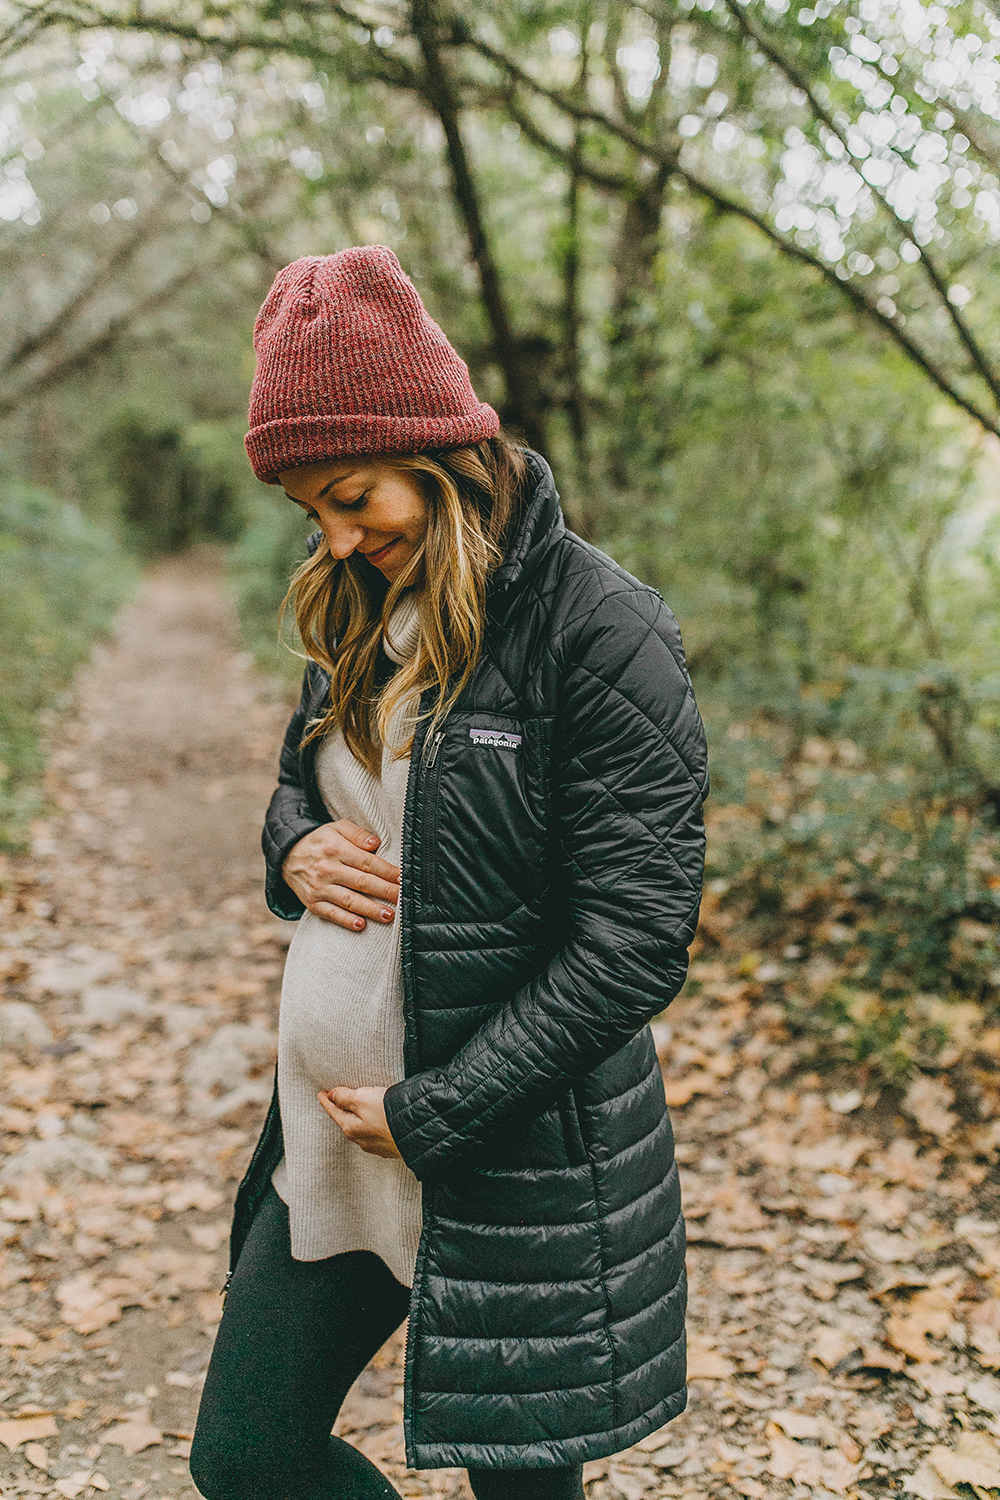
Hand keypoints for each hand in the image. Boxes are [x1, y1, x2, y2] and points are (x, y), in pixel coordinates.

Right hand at [282, 820, 399, 929]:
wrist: (287, 856)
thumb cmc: (320, 842)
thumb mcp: (336, 828)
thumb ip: (357, 833)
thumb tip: (375, 843)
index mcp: (336, 849)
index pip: (367, 862)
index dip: (387, 871)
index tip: (403, 878)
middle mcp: (327, 869)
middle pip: (362, 882)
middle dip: (385, 891)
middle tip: (403, 898)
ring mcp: (319, 888)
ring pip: (349, 900)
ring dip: (370, 909)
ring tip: (389, 915)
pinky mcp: (312, 903)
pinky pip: (331, 914)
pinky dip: (345, 920)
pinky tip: (361, 925)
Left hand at [318, 1086, 400, 1158]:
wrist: (419, 1132)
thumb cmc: (390, 1114)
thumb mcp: (362, 1098)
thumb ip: (345, 1097)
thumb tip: (332, 1095)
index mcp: (351, 1128)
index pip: (334, 1111)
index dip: (327, 1100)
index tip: (321, 1093)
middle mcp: (361, 1140)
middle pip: (346, 1121)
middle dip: (342, 1110)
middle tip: (336, 1100)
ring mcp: (377, 1145)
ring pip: (362, 1129)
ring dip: (358, 1118)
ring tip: (358, 1109)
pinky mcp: (391, 1146)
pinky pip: (376, 1133)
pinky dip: (373, 1124)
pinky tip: (378, 1121)